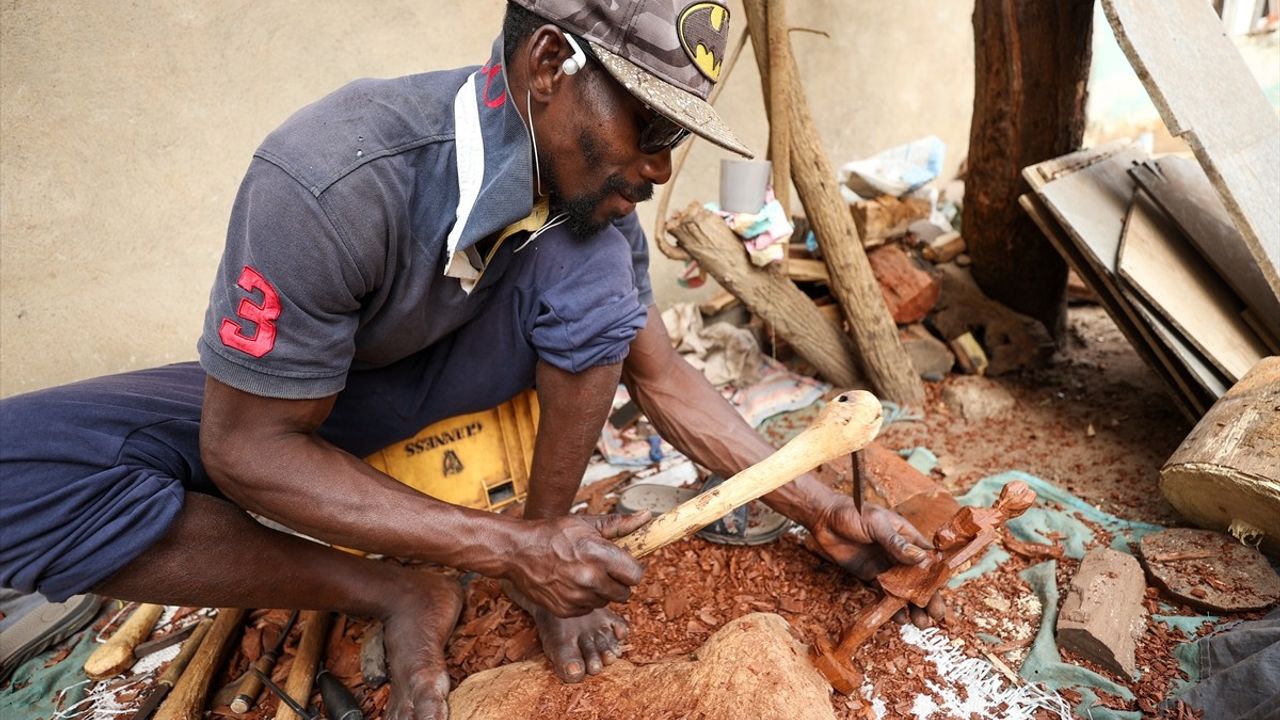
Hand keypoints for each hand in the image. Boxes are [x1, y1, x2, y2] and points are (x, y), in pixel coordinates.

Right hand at [504, 512, 650, 617]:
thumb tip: (648, 516)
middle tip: (602, 569)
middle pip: (624, 593)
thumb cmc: (553, 533)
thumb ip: (620, 524)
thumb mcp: (586, 524)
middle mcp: (590, 579)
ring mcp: (577, 597)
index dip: (630, 569)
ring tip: (583, 574)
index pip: (636, 575)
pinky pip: (587, 608)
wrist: (517, 551)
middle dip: (617, 582)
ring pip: (606, 601)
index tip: (622, 564)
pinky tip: (571, 583)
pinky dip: (584, 599)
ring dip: (600, 591)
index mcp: (599, 555)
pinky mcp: (565, 610)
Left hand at [806, 497, 945, 626]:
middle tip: (936, 616)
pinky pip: (884, 594)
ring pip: (904, 590)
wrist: (823, 518)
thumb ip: (896, 542)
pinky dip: (892, 607)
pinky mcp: (870, 576)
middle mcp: (900, 555)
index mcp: (908, 537)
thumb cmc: (853, 512)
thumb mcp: (876, 523)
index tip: (943, 592)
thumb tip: (920, 558)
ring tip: (921, 624)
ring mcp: (885, 566)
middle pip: (919, 579)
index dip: (937, 576)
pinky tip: (899, 619)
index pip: (929, 559)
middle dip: (929, 597)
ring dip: (913, 606)